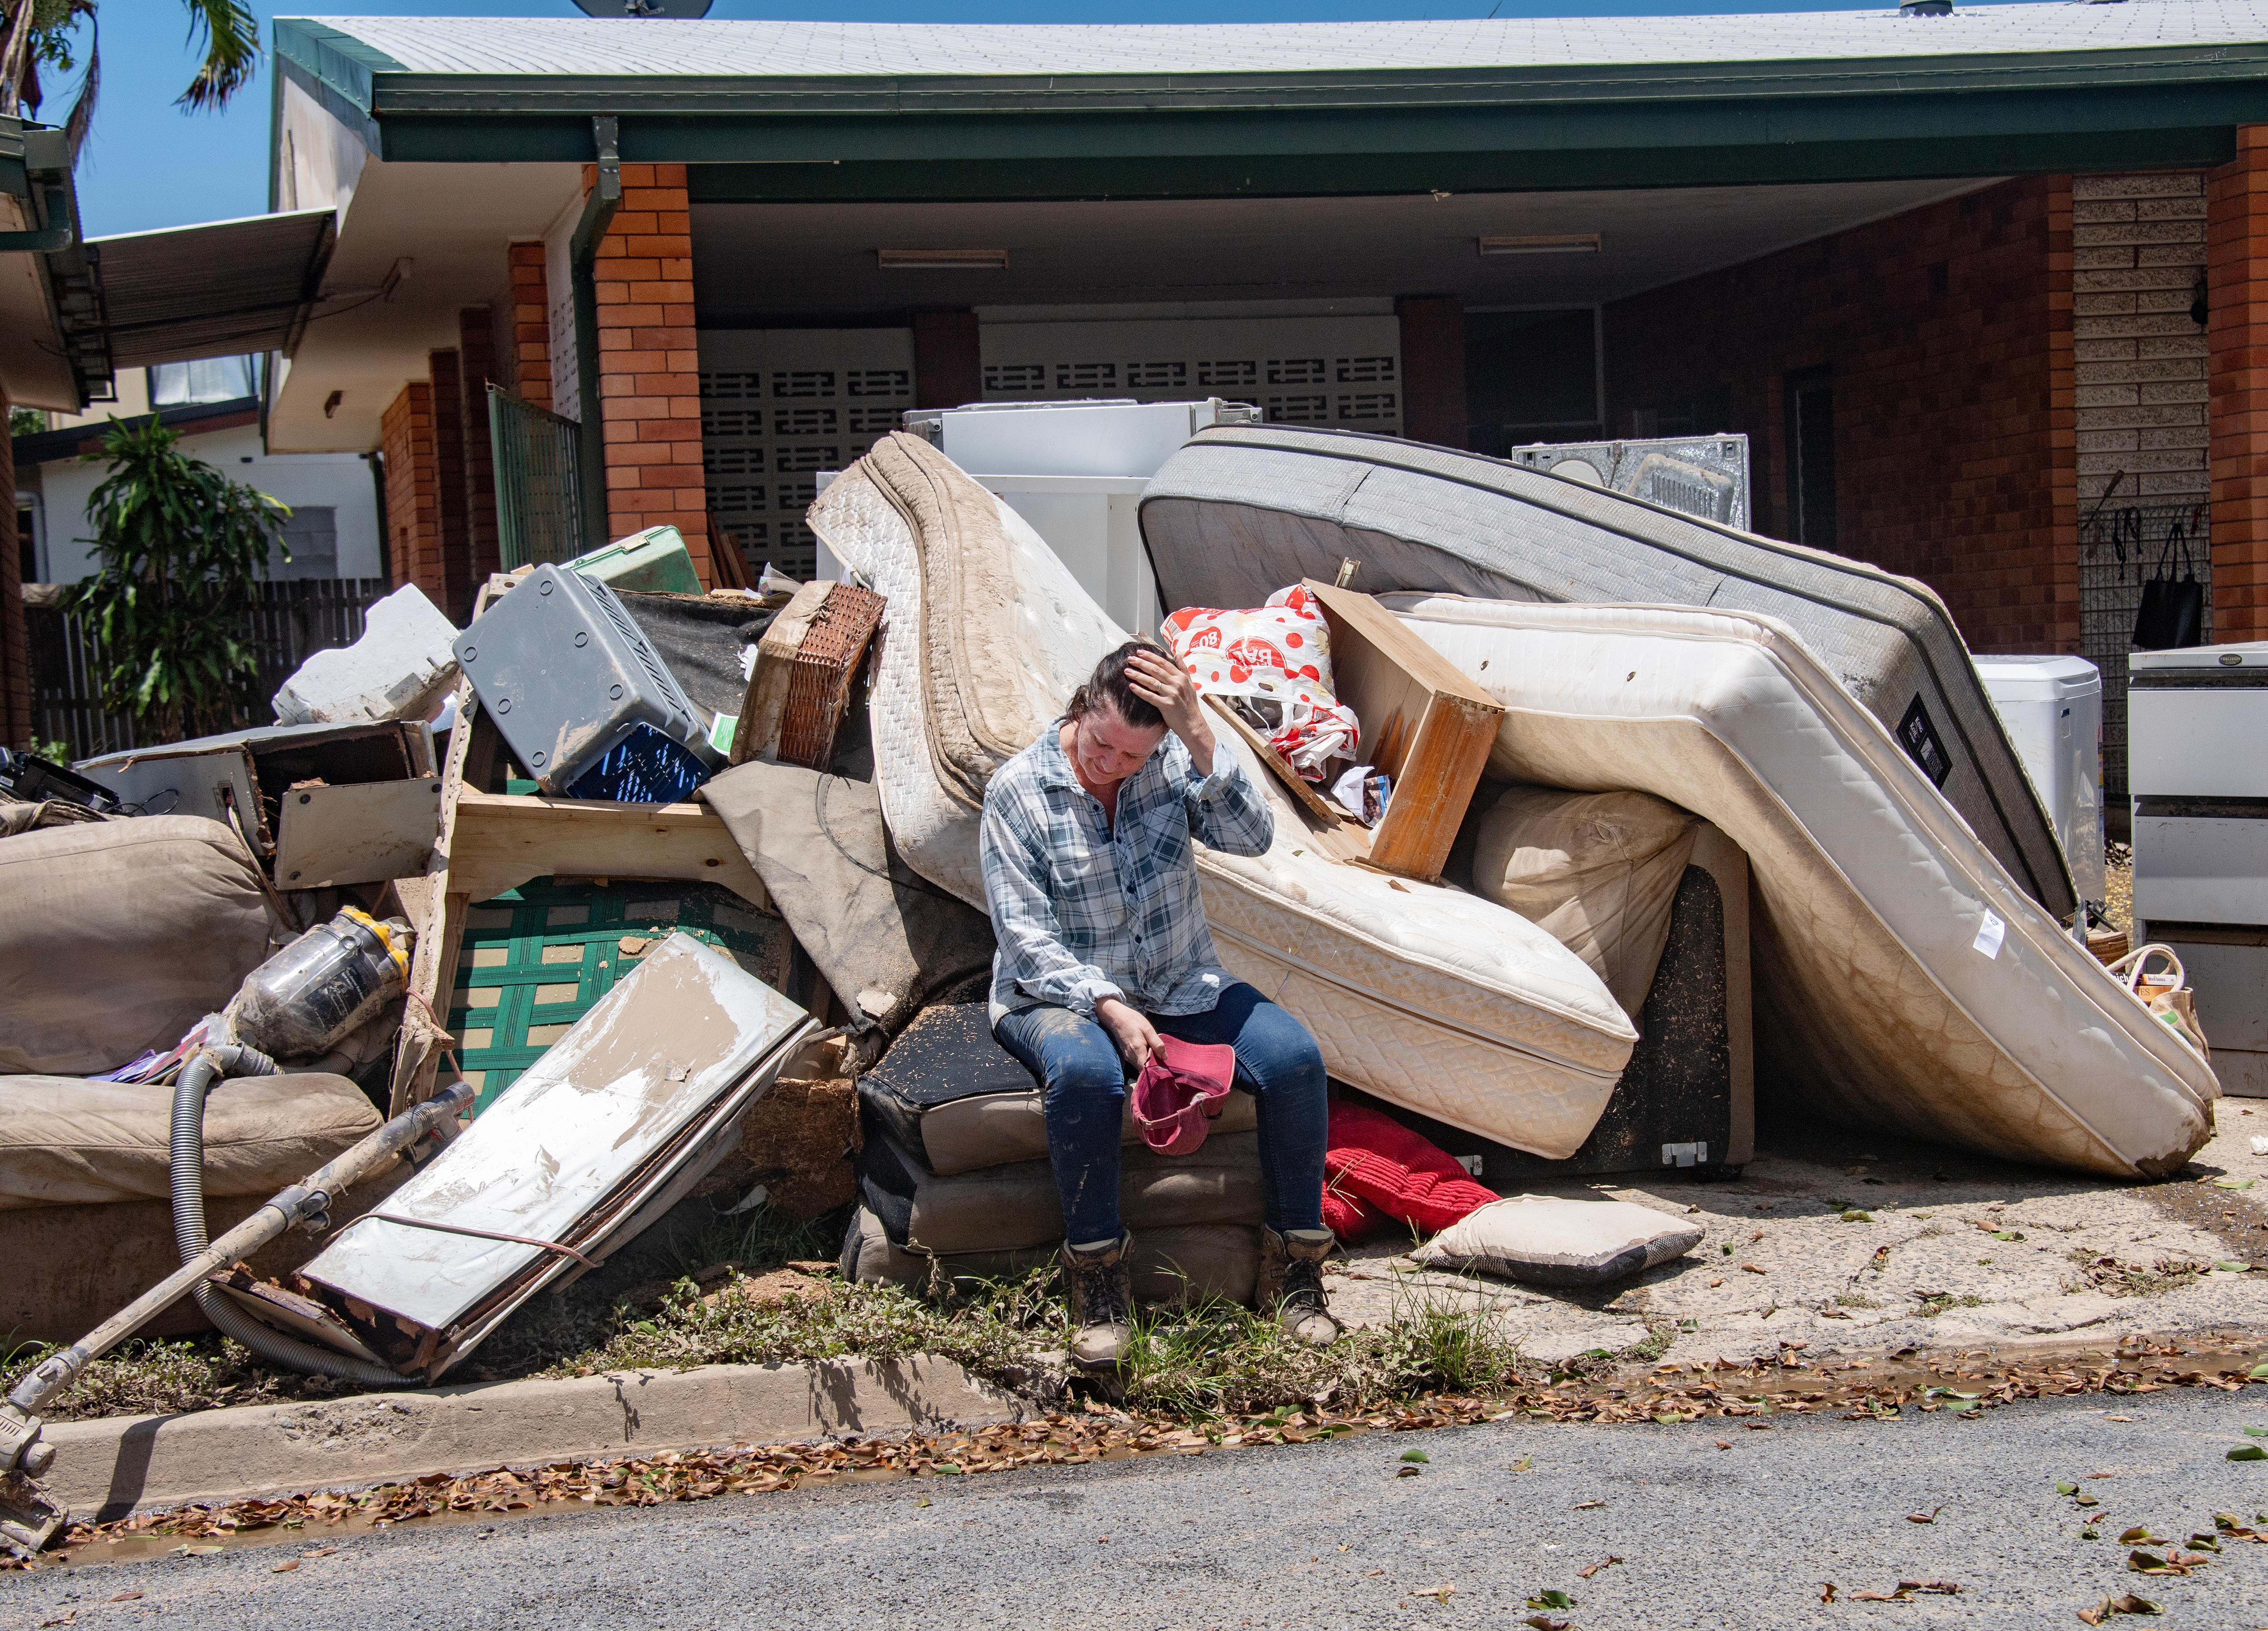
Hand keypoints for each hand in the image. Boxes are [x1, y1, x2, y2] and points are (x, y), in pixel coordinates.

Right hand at [1095, 996, 1161, 1070]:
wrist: (1116, 1016)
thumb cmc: (1132, 1020)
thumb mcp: (1148, 1029)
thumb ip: (1157, 1044)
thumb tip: (1165, 1057)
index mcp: (1136, 1049)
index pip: (1146, 1069)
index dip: (1155, 1070)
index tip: (1164, 1066)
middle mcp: (1130, 1056)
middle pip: (1144, 1069)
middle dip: (1154, 1066)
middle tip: (1163, 1058)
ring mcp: (1127, 1056)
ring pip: (1140, 1066)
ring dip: (1149, 1062)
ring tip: (1156, 1053)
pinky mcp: (1127, 1054)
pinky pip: (1137, 1061)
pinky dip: (1144, 1059)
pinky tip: (1149, 1051)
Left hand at [1124, 645, 1215, 774]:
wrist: (1192, 723)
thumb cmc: (1189, 704)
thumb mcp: (1190, 684)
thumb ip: (1183, 668)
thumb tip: (1177, 654)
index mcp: (1181, 677)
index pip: (1163, 663)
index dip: (1150, 656)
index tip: (1139, 652)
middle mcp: (1176, 684)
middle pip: (1156, 670)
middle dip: (1141, 663)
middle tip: (1130, 658)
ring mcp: (1171, 694)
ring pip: (1151, 681)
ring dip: (1138, 675)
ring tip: (1127, 671)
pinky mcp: (1166, 705)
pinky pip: (1150, 696)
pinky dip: (1140, 691)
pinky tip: (1131, 686)